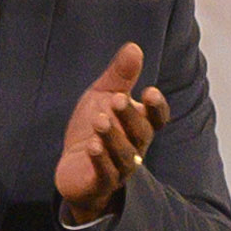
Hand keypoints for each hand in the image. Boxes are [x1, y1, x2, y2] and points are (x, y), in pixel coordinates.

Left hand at [53, 42, 164, 221]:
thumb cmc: (92, 128)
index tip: (150, 92)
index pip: (158, 118)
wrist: (72, 167)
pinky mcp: (100, 183)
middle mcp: (135, 148)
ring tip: (99, 121)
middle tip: (116, 99)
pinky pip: (106, 174)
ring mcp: (120, 169)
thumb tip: (134, 47)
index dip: (157, 107)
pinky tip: (91, 146)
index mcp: (139, 125)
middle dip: (130, 116)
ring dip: (114, 138)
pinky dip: (100, 160)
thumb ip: (120, 75)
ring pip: (125, 156)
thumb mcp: (102, 96)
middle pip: (142, 134)